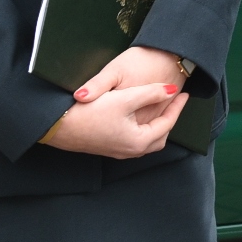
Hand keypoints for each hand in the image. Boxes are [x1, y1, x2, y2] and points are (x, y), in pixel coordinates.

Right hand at [40, 43, 186, 157]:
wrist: (58, 125)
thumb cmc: (91, 112)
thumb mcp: (125, 98)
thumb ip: (152, 94)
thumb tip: (172, 91)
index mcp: (139, 142)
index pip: (167, 124)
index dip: (177, 107)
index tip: (184, 93)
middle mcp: (130, 151)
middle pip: (159, 136)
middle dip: (169, 119)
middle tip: (174, 102)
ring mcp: (118, 151)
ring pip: (147, 139)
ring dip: (156, 124)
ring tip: (160, 107)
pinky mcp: (108, 146)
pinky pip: (134, 139)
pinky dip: (143, 128)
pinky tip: (138, 115)